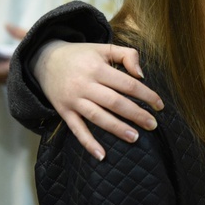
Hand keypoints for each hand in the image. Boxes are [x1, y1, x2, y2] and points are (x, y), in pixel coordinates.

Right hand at [34, 41, 164, 160]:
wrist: (45, 59)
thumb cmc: (81, 55)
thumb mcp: (104, 48)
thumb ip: (127, 55)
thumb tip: (141, 75)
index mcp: (98, 68)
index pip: (127, 84)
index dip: (146, 95)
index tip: (159, 105)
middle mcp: (85, 84)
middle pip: (115, 102)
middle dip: (136, 114)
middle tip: (153, 125)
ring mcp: (73, 99)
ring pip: (98, 117)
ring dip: (117, 129)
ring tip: (135, 138)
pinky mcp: (64, 111)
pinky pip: (77, 129)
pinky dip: (88, 143)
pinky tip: (102, 155)